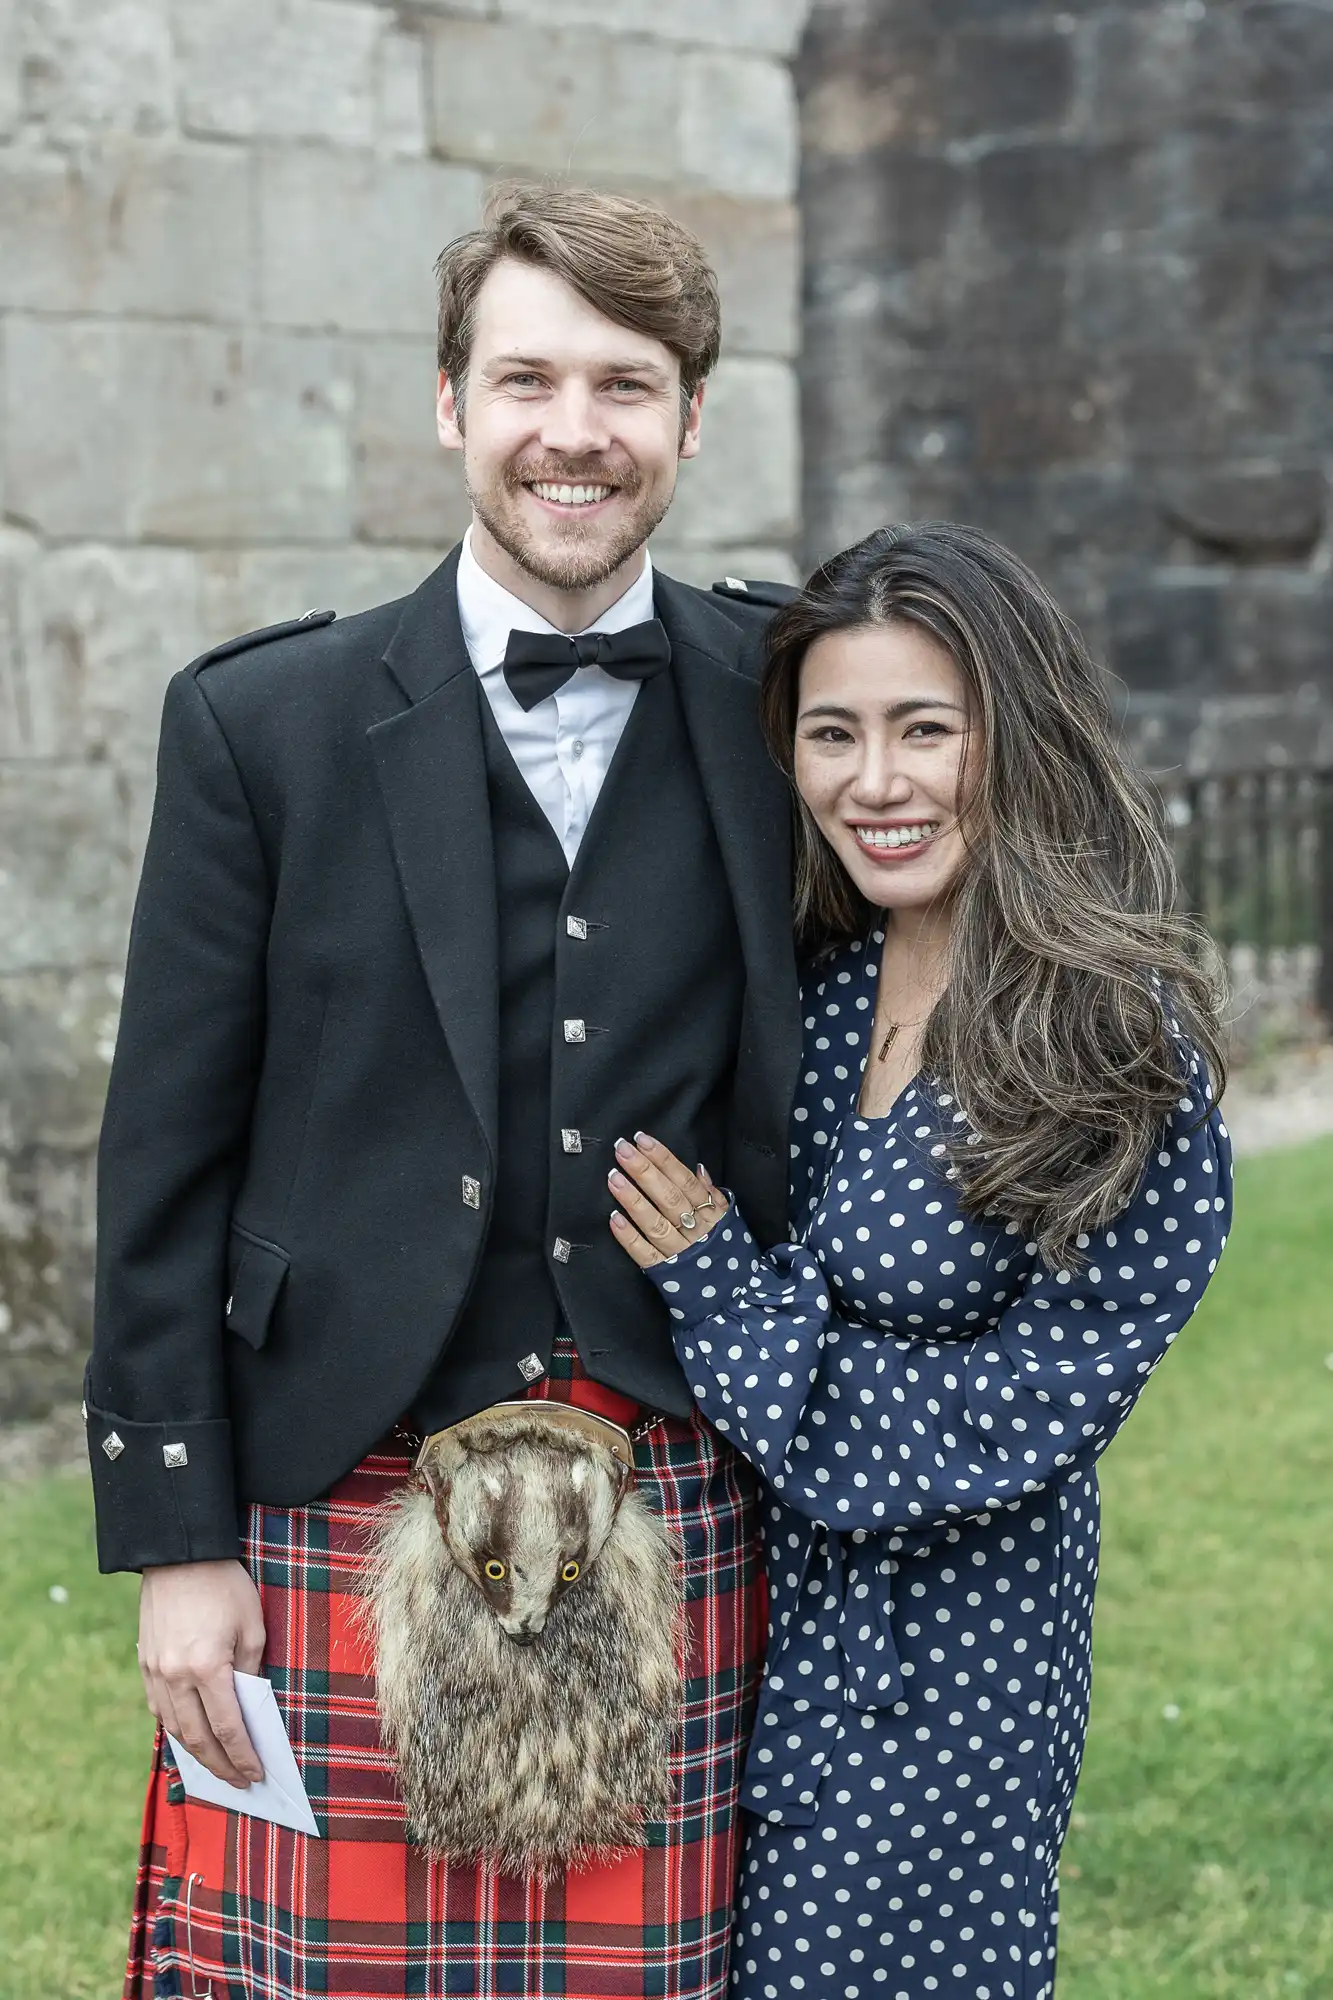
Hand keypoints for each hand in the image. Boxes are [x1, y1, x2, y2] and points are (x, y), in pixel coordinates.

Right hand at [138, 1559, 266, 1785]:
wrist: (179, 1553)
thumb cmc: (224, 1584)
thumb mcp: (252, 1624)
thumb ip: (251, 1670)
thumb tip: (250, 1708)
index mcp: (207, 1667)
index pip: (227, 1727)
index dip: (242, 1756)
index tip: (255, 1774)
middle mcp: (176, 1676)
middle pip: (198, 1737)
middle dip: (221, 1765)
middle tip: (239, 1783)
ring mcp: (155, 1671)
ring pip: (174, 1728)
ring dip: (196, 1754)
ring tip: (218, 1768)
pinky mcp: (145, 1663)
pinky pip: (159, 1709)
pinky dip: (176, 1728)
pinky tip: (190, 1737)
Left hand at [608, 1132, 728, 1268]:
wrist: (736, 1294)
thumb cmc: (728, 1249)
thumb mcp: (728, 1218)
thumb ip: (712, 1193)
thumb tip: (698, 1167)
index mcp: (711, 1213)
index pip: (685, 1180)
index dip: (664, 1159)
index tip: (642, 1140)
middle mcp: (696, 1230)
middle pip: (668, 1197)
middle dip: (644, 1171)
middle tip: (621, 1150)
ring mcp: (680, 1252)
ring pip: (655, 1223)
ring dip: (633, 1200)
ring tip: (613, 1177)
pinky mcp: (666, 1272)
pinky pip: (646, 1254)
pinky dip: (629, 1238)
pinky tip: (613, 1220)